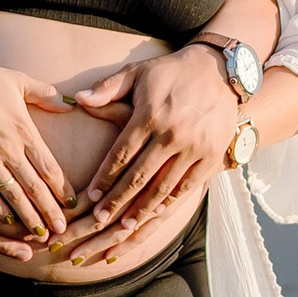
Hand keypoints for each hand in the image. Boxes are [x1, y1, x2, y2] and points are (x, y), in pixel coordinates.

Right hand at [0, 56, 75, 242]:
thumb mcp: (16, 80)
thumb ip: (44, 93)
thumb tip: (67, 103)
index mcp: (24, 130)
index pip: (50, 167)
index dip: (62, 189)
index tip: (71, 204)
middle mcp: (9, 149)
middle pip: (35, 188)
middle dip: (50, 212)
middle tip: (61, 232)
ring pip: (13, 197)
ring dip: (28, 218)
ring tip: (39, 236)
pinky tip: (7, 223)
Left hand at [60, 44, 241, 257]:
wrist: (219, 70)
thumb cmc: (171, 72)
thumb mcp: (138, 72)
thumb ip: (108, 88)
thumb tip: (78, 99)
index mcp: (151, 115)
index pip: (121, 154)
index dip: (104, 177)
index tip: (90, 196)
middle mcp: (172, 134)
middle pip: (139, 176)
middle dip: (117, 201)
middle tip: (98, 220)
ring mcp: (195, 147)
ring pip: (163, 187)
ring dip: (142, 209)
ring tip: (123, 226)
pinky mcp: (212, 155)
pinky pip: (187, 186)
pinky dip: (170, 202)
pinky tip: (155, 213)